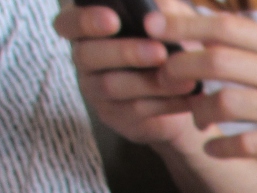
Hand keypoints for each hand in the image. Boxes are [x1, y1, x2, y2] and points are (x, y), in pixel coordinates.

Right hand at [54, 0, 201, 146]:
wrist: (187, 89)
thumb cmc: (170, 44)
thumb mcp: (168, 22)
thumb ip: (160, 8)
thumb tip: (155, 1)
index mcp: (88, 29)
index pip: (67, 23)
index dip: (84, 21)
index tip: (113, 19)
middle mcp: (85, 59)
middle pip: (89, 55)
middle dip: (126, 53)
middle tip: (160, 52)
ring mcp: (97, 91)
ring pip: (113, 86)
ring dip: (150, 82)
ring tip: (185, 80)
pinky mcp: (116, 117)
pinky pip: (136, 111)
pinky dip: (166, 103)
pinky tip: (189, 96)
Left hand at [147, 11, 256, 176]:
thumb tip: (216, 32)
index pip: (228, 26)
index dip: (183, 24)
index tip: (153, 26)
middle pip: (219, 59)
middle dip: (180, 65)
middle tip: (162, 75)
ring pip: (227, 100)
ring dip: (197, 110)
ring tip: (192, 117)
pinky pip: (246, 143)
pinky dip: (219, 147)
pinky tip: (212, 149)